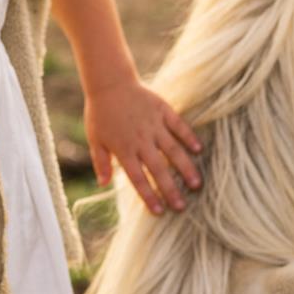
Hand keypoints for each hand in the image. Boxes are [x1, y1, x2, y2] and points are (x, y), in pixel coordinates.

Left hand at [84, 75, 201, 215]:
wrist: (109, 82)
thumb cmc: (100, 112)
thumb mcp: (95, 139)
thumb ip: (101, 162)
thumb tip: (103, 184)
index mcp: (124, 149)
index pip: (137, 178)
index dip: (148, 195)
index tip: (159, 211)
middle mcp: (141, 140)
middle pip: (158, 169)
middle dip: (170, 189)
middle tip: (182, 206)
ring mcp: (154, 125)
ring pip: (172, 150)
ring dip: (185, 168)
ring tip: (196, 184)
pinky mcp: (162, 110)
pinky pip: (178, 125)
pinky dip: (188, 137)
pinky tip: (198, 149)